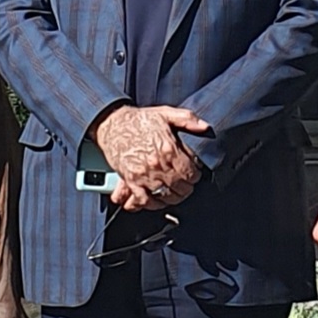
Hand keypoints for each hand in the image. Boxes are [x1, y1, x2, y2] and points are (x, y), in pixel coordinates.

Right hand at [93, 104, 209, 212]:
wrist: (112, 123)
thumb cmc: (139, 120)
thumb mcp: (166, 113)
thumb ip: (188, 120)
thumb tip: (205, 128)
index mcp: (168, 148)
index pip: (191, 173)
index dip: (195, 175)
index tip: (194, 173)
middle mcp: (157, 164)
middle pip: (180, 187)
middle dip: (186, 188)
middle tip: (186, 185)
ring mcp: (143, 174)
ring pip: (164, 196)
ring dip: (172, 197)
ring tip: (174, 193)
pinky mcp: (130, 181)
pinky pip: (143, 201)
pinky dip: (152, 204)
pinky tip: (157, 200)